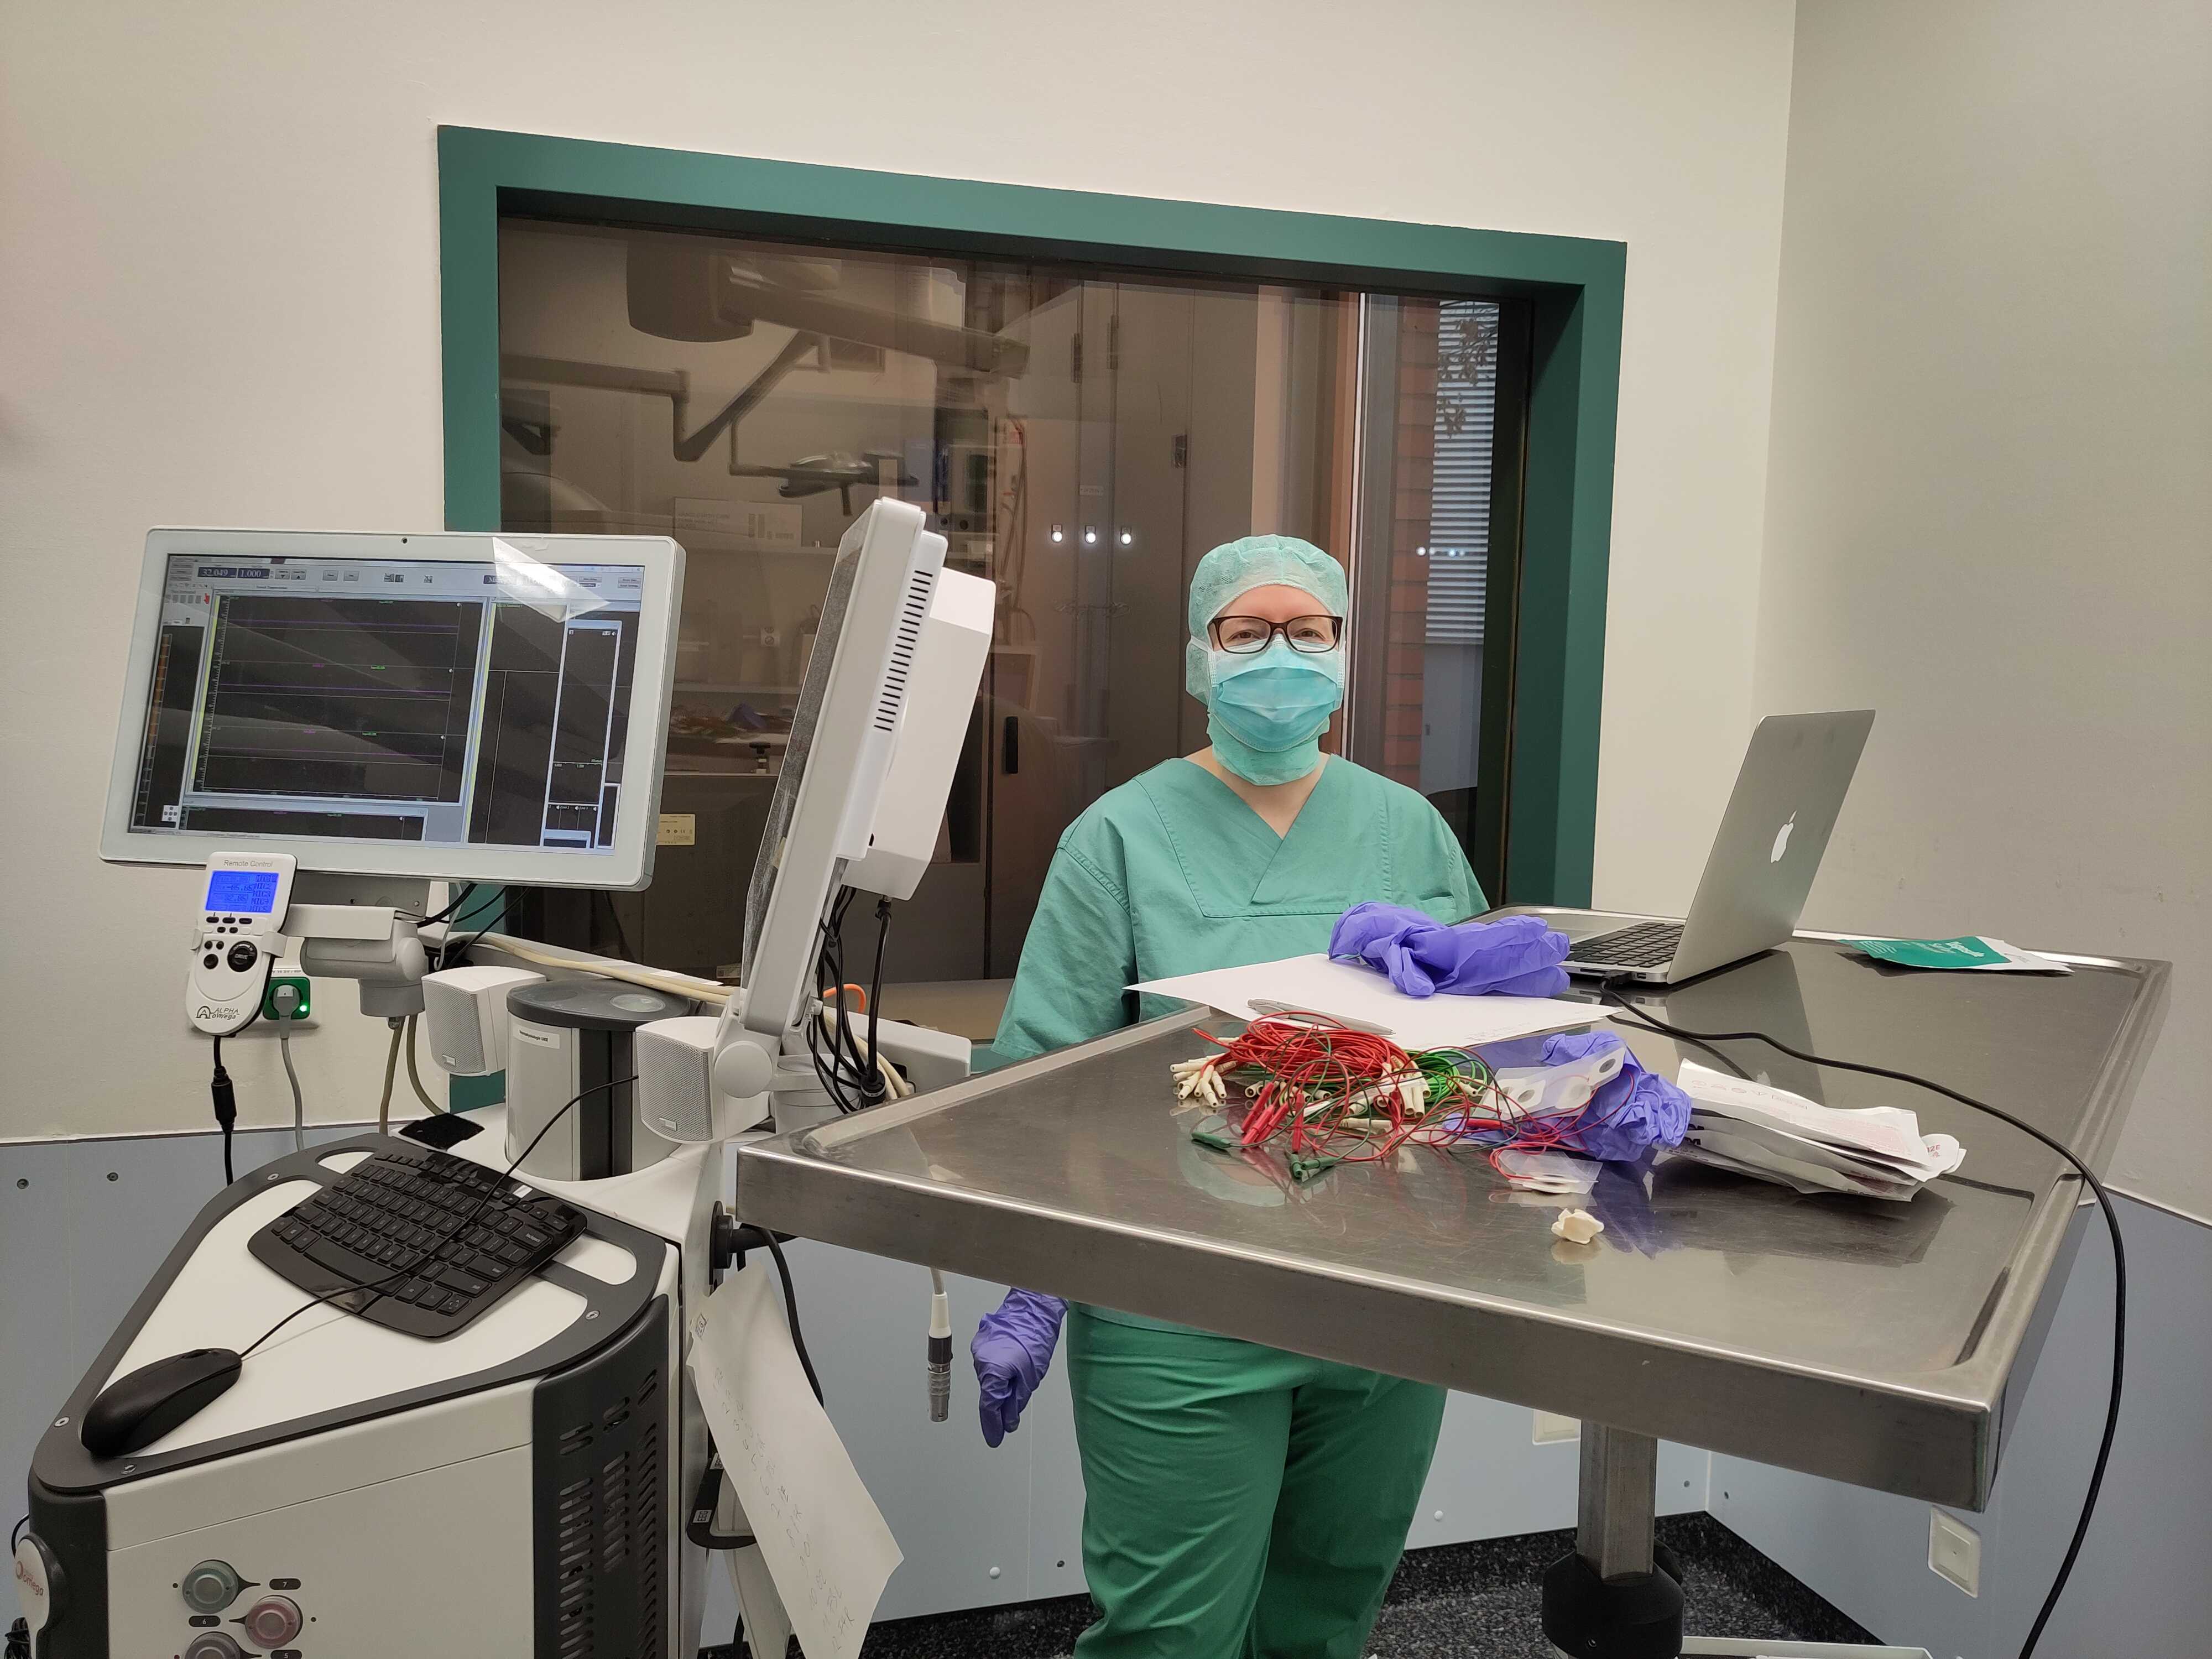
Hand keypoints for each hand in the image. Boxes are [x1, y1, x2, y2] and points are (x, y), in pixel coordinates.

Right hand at [971, 1289, 1066, 1446]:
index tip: (994, 1439)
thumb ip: (1016, 1402)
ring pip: (989, 1377)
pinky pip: (989, 1363)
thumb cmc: (1035, 1338)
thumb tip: (1009, 1421)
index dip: (992, 1425)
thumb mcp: (1030, 1377)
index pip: (989, 1406)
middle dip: (999, 1405)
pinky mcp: (983, 1341)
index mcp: (991, 1371)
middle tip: (1009, 1418)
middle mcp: (980, 1361)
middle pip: (988, 1391)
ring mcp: (979, 1349)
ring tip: (1019, 1382)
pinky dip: (999, 1371)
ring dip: (1001, 1385)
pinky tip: (1013, 1367)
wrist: (1033, 1307)